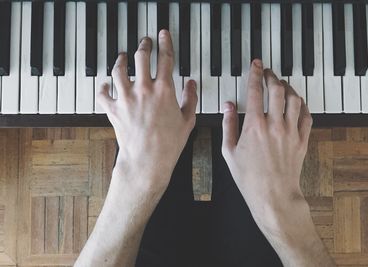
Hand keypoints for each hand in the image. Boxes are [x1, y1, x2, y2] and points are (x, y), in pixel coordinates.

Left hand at [98, 30, 197, 191]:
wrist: (147, 160)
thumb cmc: (169, 144)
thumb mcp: (188, 120)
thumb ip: (191, 99)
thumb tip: (191, 84)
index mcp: (164, 90)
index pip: (165, 58)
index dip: (165, 42)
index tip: (163, 34)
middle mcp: (144, 89)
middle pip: (141, 57)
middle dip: (143, 45)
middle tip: (144, 41)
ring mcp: (126, 98)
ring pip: (119, 70)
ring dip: (121, 60)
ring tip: (122, 57)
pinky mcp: (114, 109)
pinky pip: (103, 93)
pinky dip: (102, 87)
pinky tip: (104, 84)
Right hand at [221, 59, 312, 233]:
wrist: (273, 195)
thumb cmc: (249, 177)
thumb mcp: (229, 152)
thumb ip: (228, 125)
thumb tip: (228, 106)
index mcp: (254, 126)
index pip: (255, 91)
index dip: (255, 73)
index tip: (256, 65)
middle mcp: (274, 125)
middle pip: (277, 90)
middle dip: (272, 76)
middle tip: (268, 72)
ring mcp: (291, 132)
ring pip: (294, 99)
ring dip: (288, 88)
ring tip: (282, 85)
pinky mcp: (302, 140)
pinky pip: (307, 116)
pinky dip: (303, 105)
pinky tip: (297, 103)